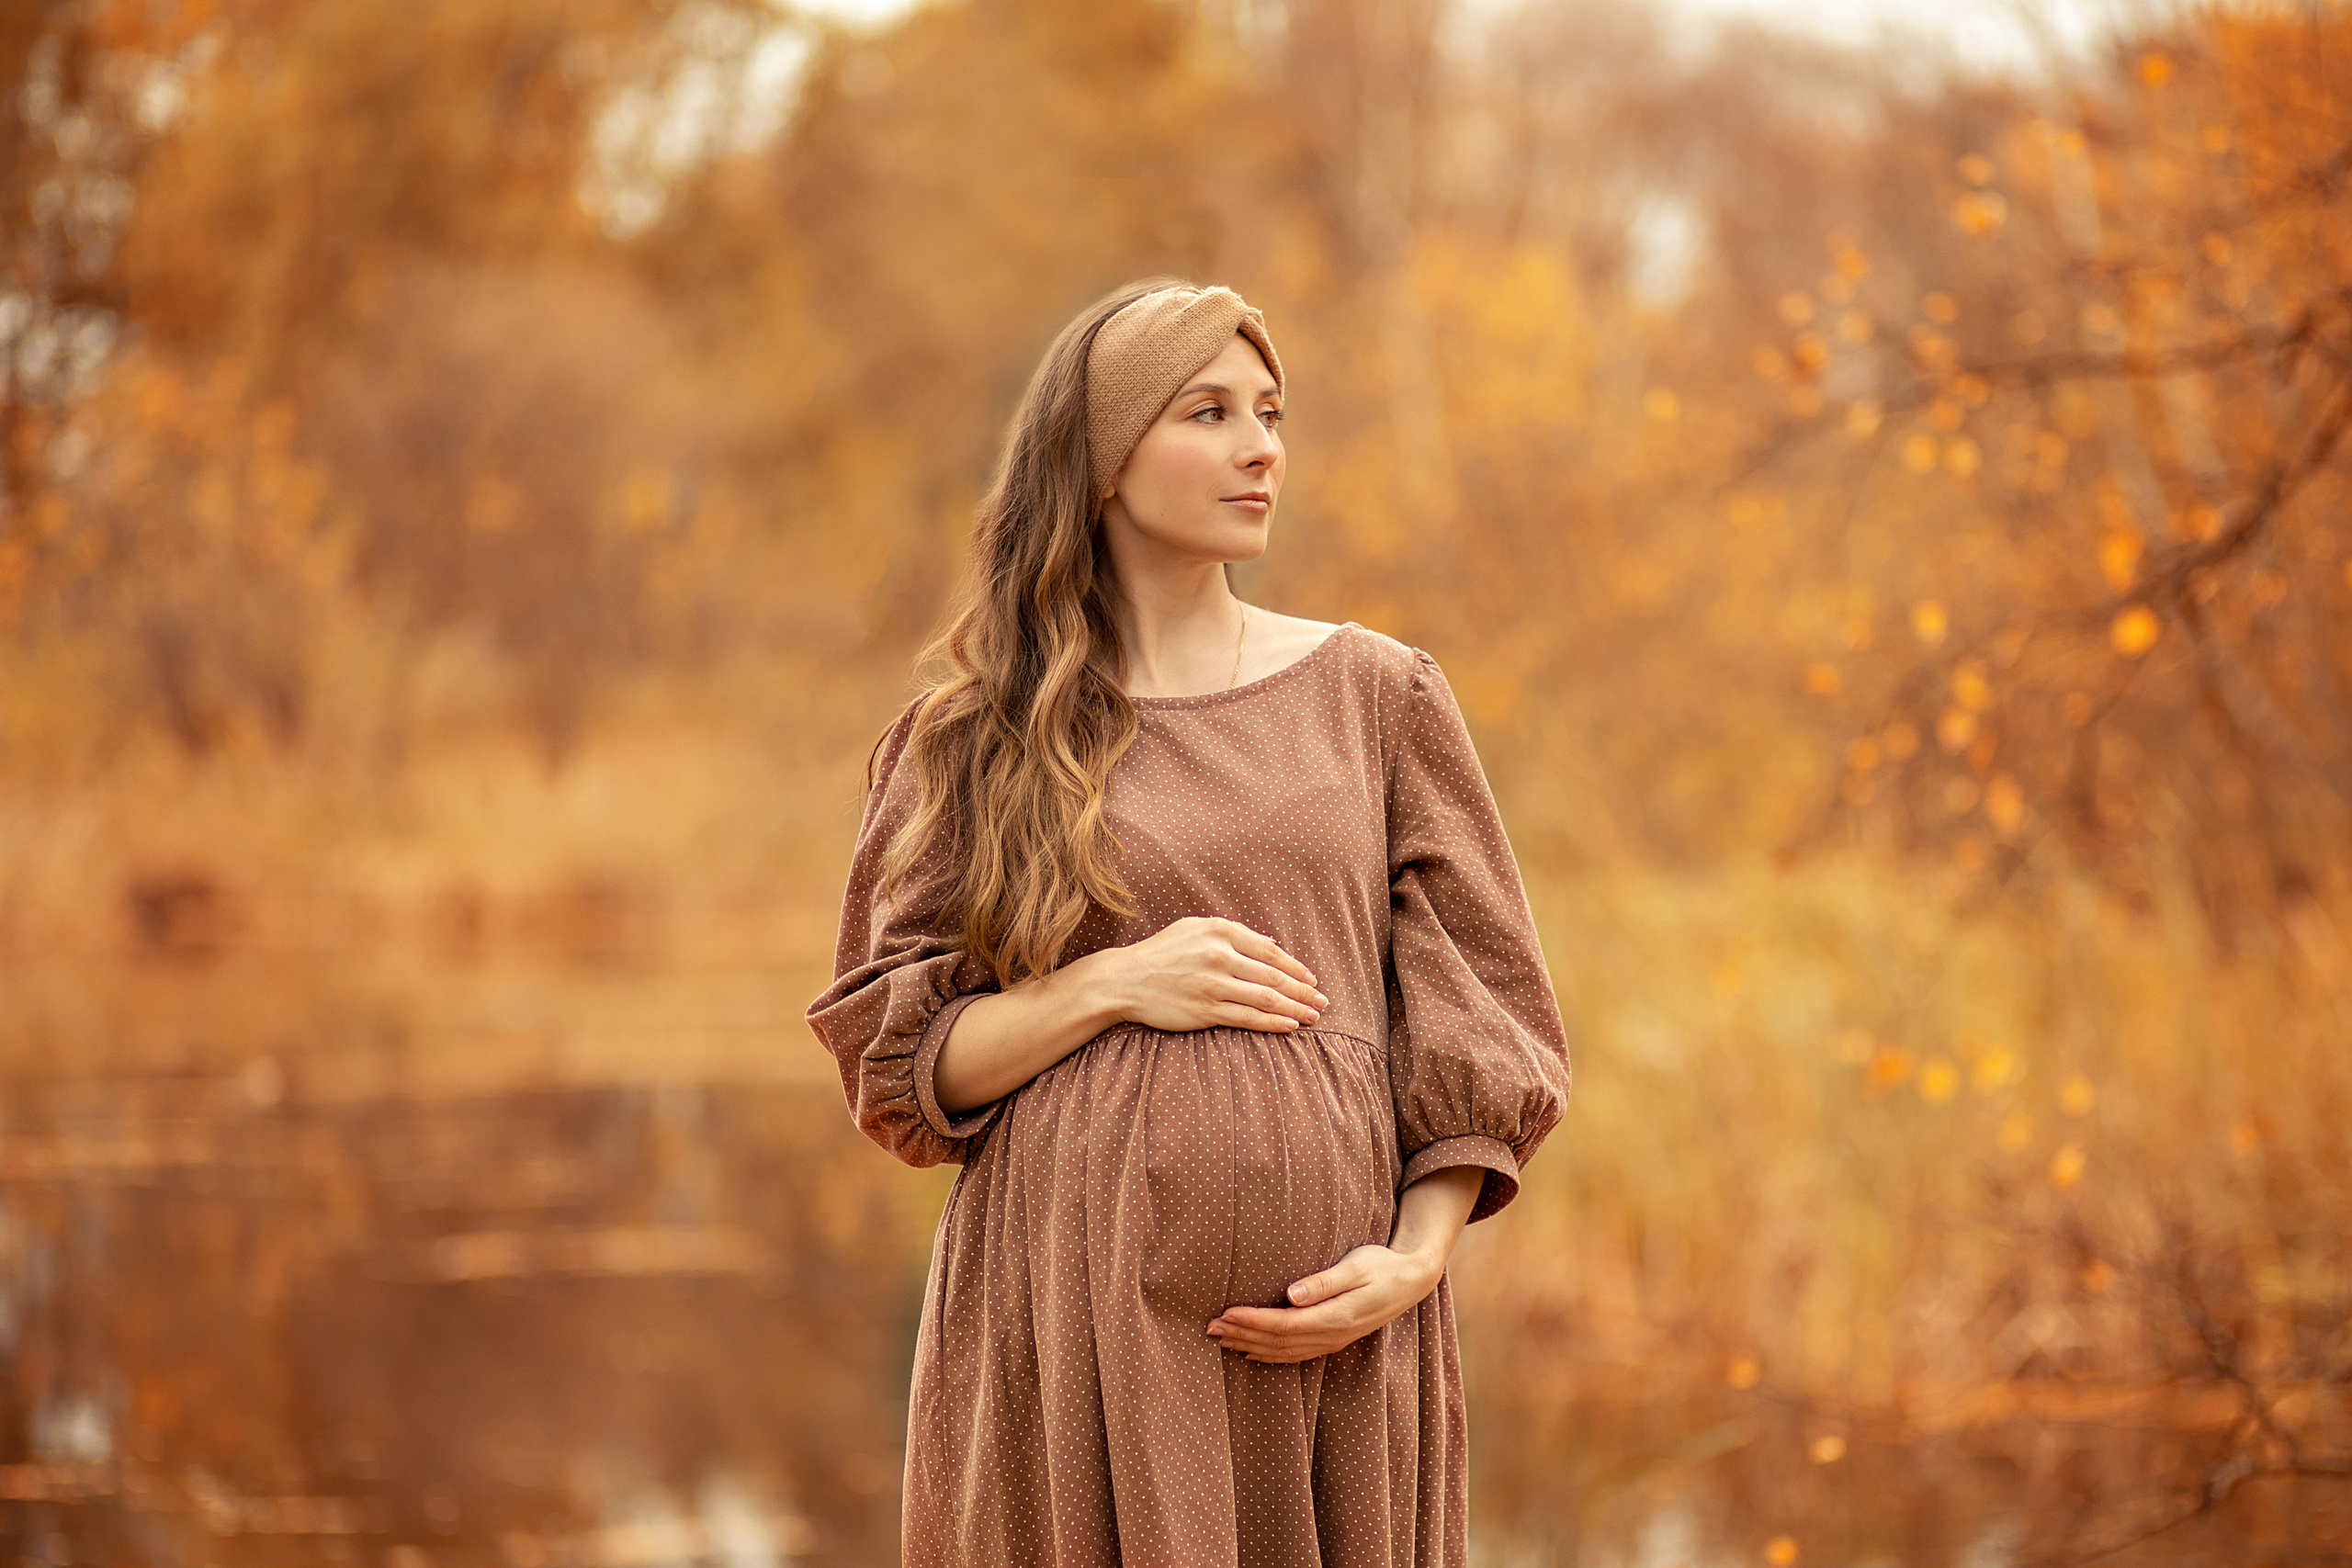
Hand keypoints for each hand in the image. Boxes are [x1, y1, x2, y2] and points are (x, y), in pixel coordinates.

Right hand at [1103, 916, 1326, 1034]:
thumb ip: (1232, 933)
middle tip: (1322, 1002)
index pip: (1269, 951)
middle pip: (1273, 975)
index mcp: (1219, 931)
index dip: (1295, 967)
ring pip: (1265, 998)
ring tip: (1312, 1017)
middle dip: (1303, 991)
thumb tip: (1270, 942)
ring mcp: (1213, 984)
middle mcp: (1219, 955)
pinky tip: (1289, 1026)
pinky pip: (1247, 1017)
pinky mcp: (1205, 1010)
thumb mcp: (1194, 929)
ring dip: (1294, 1008)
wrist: (1125, 980)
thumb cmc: (1161, 953)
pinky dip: (1272, 1023)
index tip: (1311, 979)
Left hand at [1205, 1243, 1441, 1363]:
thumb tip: (1291, 1294)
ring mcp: (1333, 1341)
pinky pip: (1296, 1354)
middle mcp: (1332, 1335)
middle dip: (1243, 1335)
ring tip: (1221, 1340)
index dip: (1253, 1322)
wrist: (1411, 1281)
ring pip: (1284, 1351)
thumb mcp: (1356, 1266)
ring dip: (1250, 1346)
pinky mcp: (1333, 1339)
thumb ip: (1324, 1282)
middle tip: (1210, 1328)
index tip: (1226, 1313)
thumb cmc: (1381, 1265)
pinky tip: (1251, 1353)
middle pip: (1279, 1342)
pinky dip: (1270, 1355)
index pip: (1284, 1324)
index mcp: (1336, 1316)